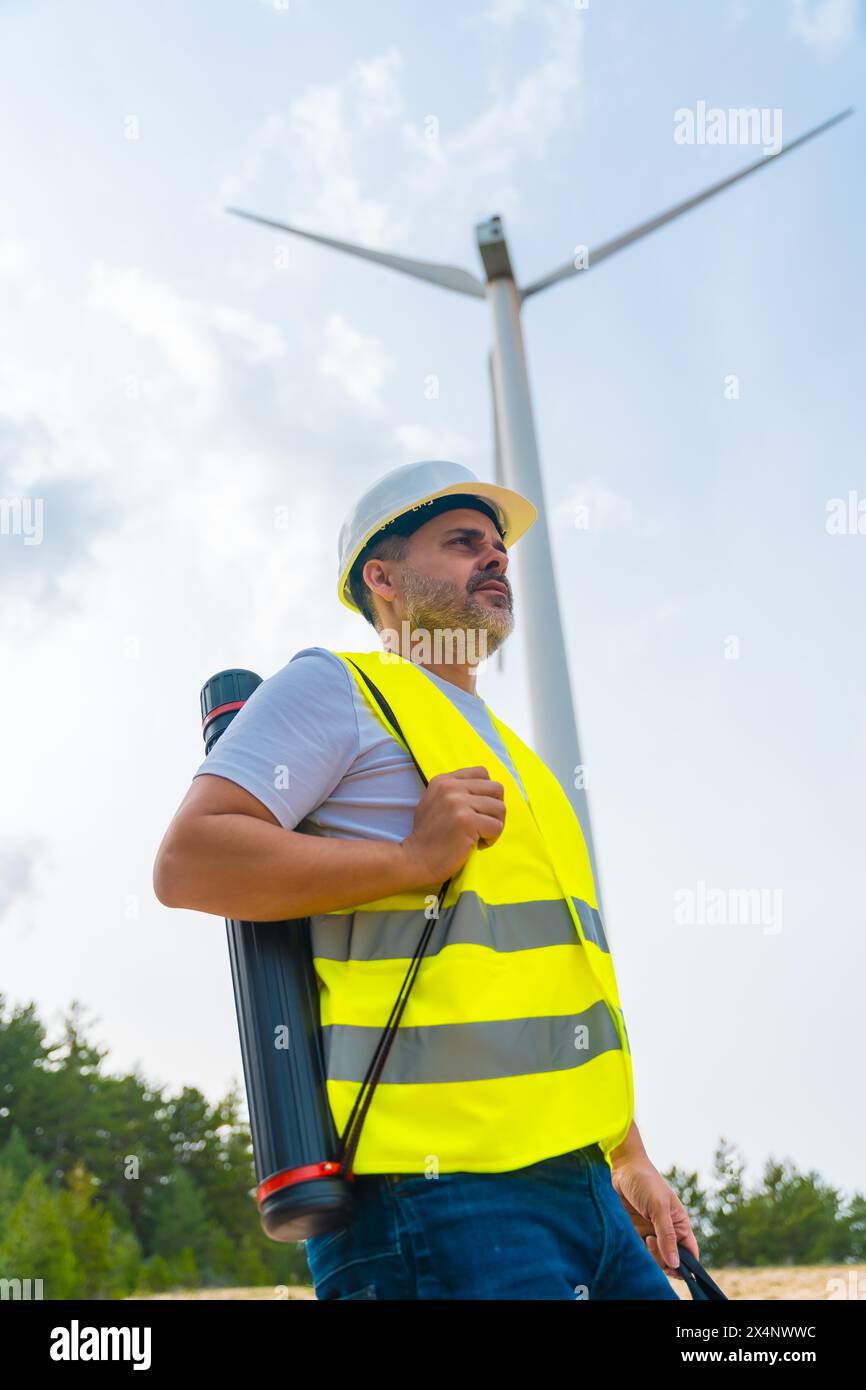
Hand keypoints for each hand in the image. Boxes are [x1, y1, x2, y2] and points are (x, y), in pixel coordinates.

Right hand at [400, 766, 505, 884]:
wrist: (416, 859)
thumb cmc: (429, 836)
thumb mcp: (435, 802)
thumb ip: (455, 792)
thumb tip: (486, 788)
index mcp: (444, 781)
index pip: (482, 773)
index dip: (487, 793)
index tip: (478, 809)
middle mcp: (451, 787)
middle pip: (496, 789)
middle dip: (495, 810)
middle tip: (483, 825)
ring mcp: (458, 803)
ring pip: (500, 808)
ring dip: (495, 826)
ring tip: (479, 836)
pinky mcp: (467, 821)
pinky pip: (497, 826)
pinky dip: (491, 839)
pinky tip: (477, 845)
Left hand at [609, 1158, 698, 1280]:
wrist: (623, 1168)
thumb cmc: (645, 1182)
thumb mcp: (658, 1207)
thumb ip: (667, 1235)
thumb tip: (675, 1264)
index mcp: (680, 1224)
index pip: (690, 1253)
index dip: (686, 1265)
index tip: (673, 1268)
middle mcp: (669, 1230)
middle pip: (673, 1259)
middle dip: (663, 1258)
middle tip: (650, 1240)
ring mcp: (653, 1231)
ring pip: (657, 1256)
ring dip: (651, 1254)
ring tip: (644, 1236)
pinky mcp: (639, 1230)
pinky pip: (643, 1249)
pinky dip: (640, 1249)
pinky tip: (637, 1237)